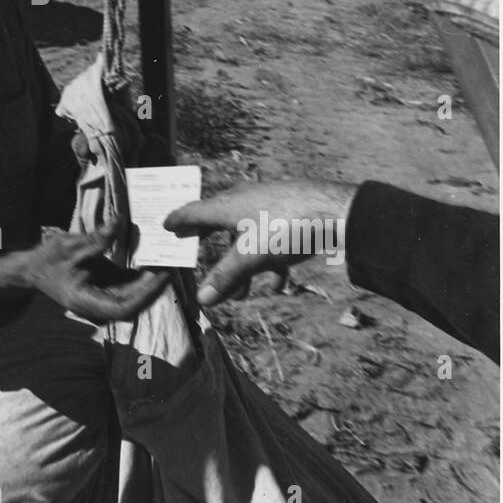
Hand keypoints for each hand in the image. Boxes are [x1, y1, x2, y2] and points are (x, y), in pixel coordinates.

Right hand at [0, 217, 169, 324]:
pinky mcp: (106, 287)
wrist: (34, 269)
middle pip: (133, 303)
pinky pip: (128, 285)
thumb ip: (95, 239)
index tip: (161, 275)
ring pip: (134, 296)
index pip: (122, 307)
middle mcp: (96, 305)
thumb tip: (118, 222)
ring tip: (168, 258)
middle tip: (173, 262)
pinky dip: (142, 275)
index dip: (145, 294)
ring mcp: (102, 297)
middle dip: (154, 286)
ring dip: (151, 280)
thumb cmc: (47, 260)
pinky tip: (154, 258)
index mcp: (85, 301)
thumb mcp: (67, 246)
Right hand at [164, 179, 356, 307]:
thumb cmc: (287, 227)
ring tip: (241, 294)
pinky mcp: (291, 215)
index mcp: (228, 206)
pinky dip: (270, 263)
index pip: (194, 212)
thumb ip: (226, 277)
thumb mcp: (251, 256)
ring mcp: (269, 207)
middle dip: (206, 238)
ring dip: (242, 265)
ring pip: (247, 237)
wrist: (337, 210)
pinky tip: (279, 285)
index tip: (165, 225)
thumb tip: (202, 300)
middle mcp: (245, 201)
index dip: (179, 220)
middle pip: (218, 221)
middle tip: (190, 242)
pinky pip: (272, 241)